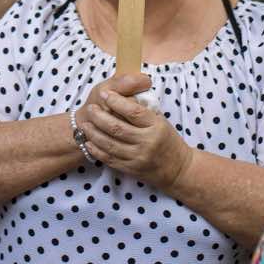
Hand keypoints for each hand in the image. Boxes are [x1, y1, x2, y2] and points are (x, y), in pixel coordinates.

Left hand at [78, 74, 192, 191]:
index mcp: (156, 126)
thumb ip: (143, 111)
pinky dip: (97, 150)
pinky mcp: (131, 169)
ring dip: (94, 133)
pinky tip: (89, 142)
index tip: (104, 94)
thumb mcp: (161, 121)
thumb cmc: (168, 140)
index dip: (116, 101)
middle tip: (90, 108)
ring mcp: (138, 157)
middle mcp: (147, 142)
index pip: (133, 111)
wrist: (178, 169)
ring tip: (85, 124)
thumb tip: (123, 95)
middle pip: (117, 127)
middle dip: (99, 116)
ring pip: (110, 144)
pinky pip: (110, 159)